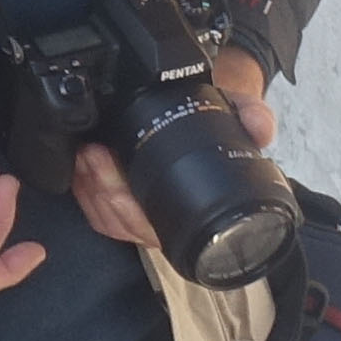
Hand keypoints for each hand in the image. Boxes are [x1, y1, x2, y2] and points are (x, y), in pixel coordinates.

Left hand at [73, 44, 273, 250]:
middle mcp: (165, 223)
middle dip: (103, 188)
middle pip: (123, 223)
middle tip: (93, 154)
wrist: (209, 119)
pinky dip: (84, 193)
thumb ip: (253, 117)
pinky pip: (96, 214)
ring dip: (90, 189)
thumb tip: (261, 129)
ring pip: (106, 220)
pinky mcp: (120, 210)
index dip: (131, 206)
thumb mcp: (239, 114)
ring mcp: (141, 219)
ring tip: (85, 156)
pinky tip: (79, 169)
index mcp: (194, 212)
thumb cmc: (219, 126)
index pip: (158, 226)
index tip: (113, 165)